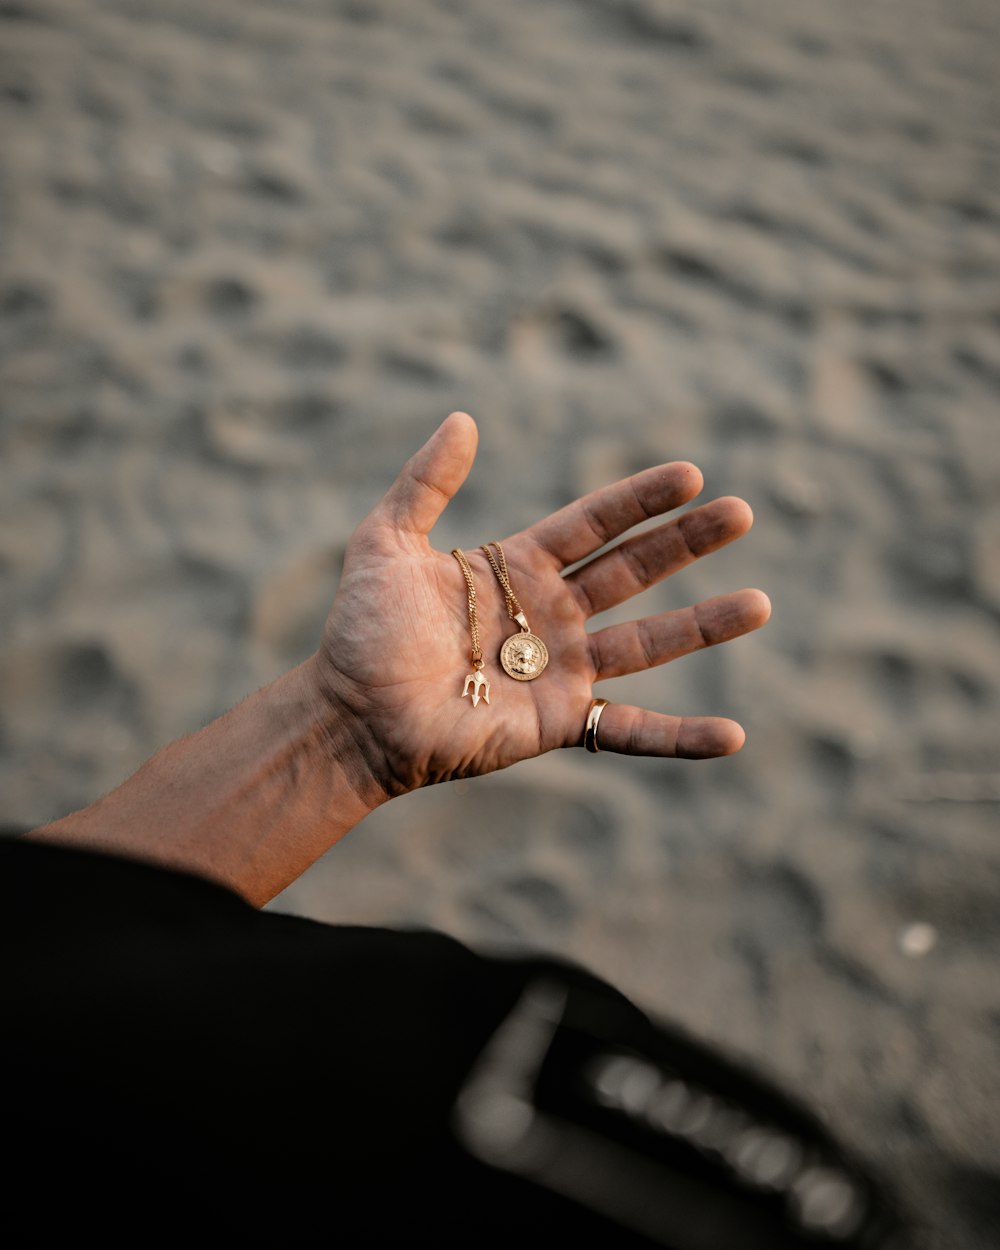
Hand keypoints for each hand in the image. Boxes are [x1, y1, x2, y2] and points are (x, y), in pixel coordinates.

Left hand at [313, 412, 770, 798]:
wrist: (350, 714)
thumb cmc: (361, 631)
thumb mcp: (385, 541)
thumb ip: (425, 483)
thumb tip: (464, 418)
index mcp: (518, 566)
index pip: (593, 524)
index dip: (639, 500)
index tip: (690, 474)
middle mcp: (550, 615)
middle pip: (634, 572)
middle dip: (687, 543)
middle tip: (742, 513)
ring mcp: (560, 670)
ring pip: (648, 644)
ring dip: (705, 626)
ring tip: (761, 604)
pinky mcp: (558, 723)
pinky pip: (629, 731)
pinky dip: (681, 737)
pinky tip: (733, 736)